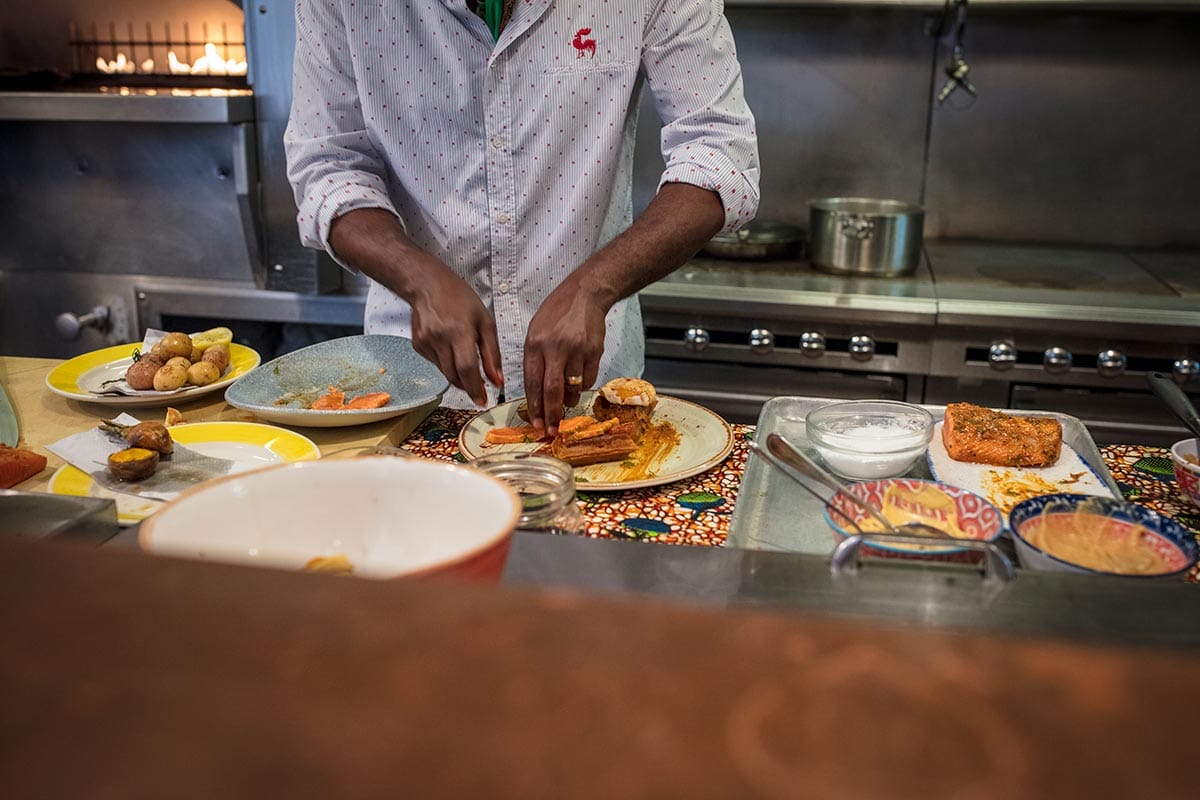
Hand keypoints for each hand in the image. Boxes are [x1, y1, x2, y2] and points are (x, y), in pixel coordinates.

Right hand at [329, 210, 502, 406]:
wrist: (426, 284)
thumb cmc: (459, 298)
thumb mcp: (484, 321)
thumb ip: (492, 353)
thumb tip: (497, 380)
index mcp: (460, 331)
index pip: (467, 369)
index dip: (475, 388)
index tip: (482, 401)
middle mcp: (440, 339)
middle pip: (455, 376)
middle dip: (468, 387)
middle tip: (479, 390)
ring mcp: (426, 343)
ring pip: (445, 373)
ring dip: (459, 377)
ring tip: (468, 369)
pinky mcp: (418, 345)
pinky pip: (435, 364)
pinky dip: (446, 364)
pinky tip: (450, 350)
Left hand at [523, 279, 606, 435]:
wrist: (585, 295)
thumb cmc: (556, 313)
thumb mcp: (535, 331)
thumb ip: (534, 359)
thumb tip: (536, 392)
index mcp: (536, 344)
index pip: (533, 382)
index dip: (534, 407)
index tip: (536, 423)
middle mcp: (555, 348)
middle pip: (553, 390)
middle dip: (551, 415)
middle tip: (551, 430)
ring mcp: (577, 351)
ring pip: (572, 388)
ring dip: (568, 401)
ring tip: (565, 402)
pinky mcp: (594, 352)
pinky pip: (588, 380)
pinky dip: (582, 386)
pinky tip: (578, 380)